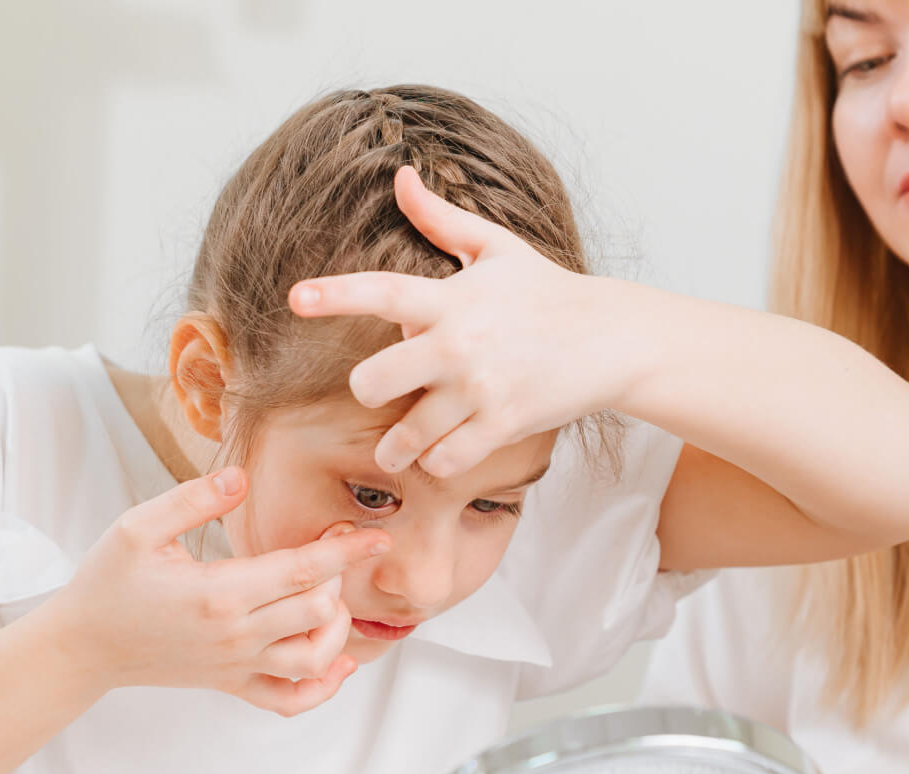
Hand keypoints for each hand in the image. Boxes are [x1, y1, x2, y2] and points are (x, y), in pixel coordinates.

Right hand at [48, 467, 390, 715]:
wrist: (83, 646)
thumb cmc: (107, 583)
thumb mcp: (137, 528)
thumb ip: (192, 500)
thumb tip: (241, 477)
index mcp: (218, 593)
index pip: (302, 570)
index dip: (345, 550)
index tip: (376, 536)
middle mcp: (235, 635)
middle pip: (318, 610)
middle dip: (339, 577)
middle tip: (335, 546)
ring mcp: (236, 665)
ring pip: (315, 658)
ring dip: (338, 629)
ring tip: (331, 598)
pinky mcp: (232, 684)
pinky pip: (290, 700)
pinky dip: (323, 688)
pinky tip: (337, 661)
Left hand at [288, 166, 636, 476]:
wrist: (612, 338)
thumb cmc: (548, 292)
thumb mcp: (497, 249)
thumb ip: (441, 220)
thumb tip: (401, 176)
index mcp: (451, 298)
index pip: (383, 292)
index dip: (336, 295)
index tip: (296, 299)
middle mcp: (459, 344)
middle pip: (373, 381)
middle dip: (368, 391)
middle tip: (380, 393)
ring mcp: (481, 388)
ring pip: (407, 435)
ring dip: (398, 447)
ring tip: (399, 448)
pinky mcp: (504, 424)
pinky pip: (447, 459)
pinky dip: (437, 462)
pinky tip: (441, 452)